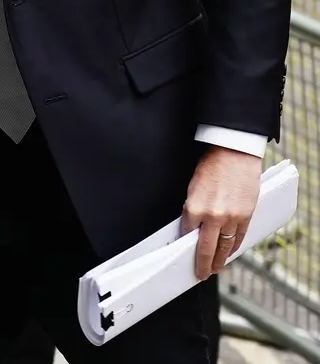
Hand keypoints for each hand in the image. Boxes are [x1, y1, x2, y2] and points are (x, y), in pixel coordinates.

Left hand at [183, 146, 261, 280]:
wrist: (235, 152)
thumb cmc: (213, 164)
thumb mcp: (194, 186)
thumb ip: (193, 207)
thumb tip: (192, 226)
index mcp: (194, 207)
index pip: (187, 234)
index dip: (185, 245)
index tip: (183, 255)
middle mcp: (212, 217)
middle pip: (205, 249)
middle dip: (202, 264)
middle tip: (200, 274)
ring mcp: (230, 218)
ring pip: (224, 248)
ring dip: (219, 261)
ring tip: (216, 268)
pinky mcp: (245, 216)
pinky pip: (238, 238)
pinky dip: (233, 248)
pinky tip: (229, 253)